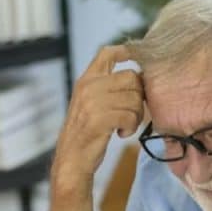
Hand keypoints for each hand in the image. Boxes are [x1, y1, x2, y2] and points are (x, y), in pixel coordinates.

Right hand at [52, 45, 144, 190]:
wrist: (72, 159)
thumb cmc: (87, 134)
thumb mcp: (92, 104)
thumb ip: (108, 88)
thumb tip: (139, 77)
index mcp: (86, 80)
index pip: (107, 53)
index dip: (126, 51)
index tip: (139, 59)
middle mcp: (88, 86)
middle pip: (131, 78)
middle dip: (139, 97)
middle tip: (133, 114)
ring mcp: (92, 102)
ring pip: (134, 99)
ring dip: (136, 116)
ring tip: (126, 127)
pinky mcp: (98, 119)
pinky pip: (129, 116)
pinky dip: (131, 127)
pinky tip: (122, 134)